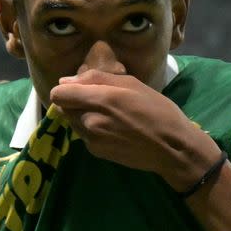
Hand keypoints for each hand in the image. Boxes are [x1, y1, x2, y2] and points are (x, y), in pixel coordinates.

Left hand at [49, 70, 220, 189]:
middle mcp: (90, 121)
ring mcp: (91, 139)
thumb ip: (95, 79)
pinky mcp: (95, 152)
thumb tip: (65, 80)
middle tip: (100, 101)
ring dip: (82, 115)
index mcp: (101, 100)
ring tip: (109, 115)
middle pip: (63, 107)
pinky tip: (113, 129)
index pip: (58, 94)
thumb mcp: (132, 84)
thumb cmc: (158, 111)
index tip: (79, 87)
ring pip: (71, 121)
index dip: (65, 88)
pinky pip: (83, 134)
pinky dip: (91, 129)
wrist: (173, 149)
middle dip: (75, 101)